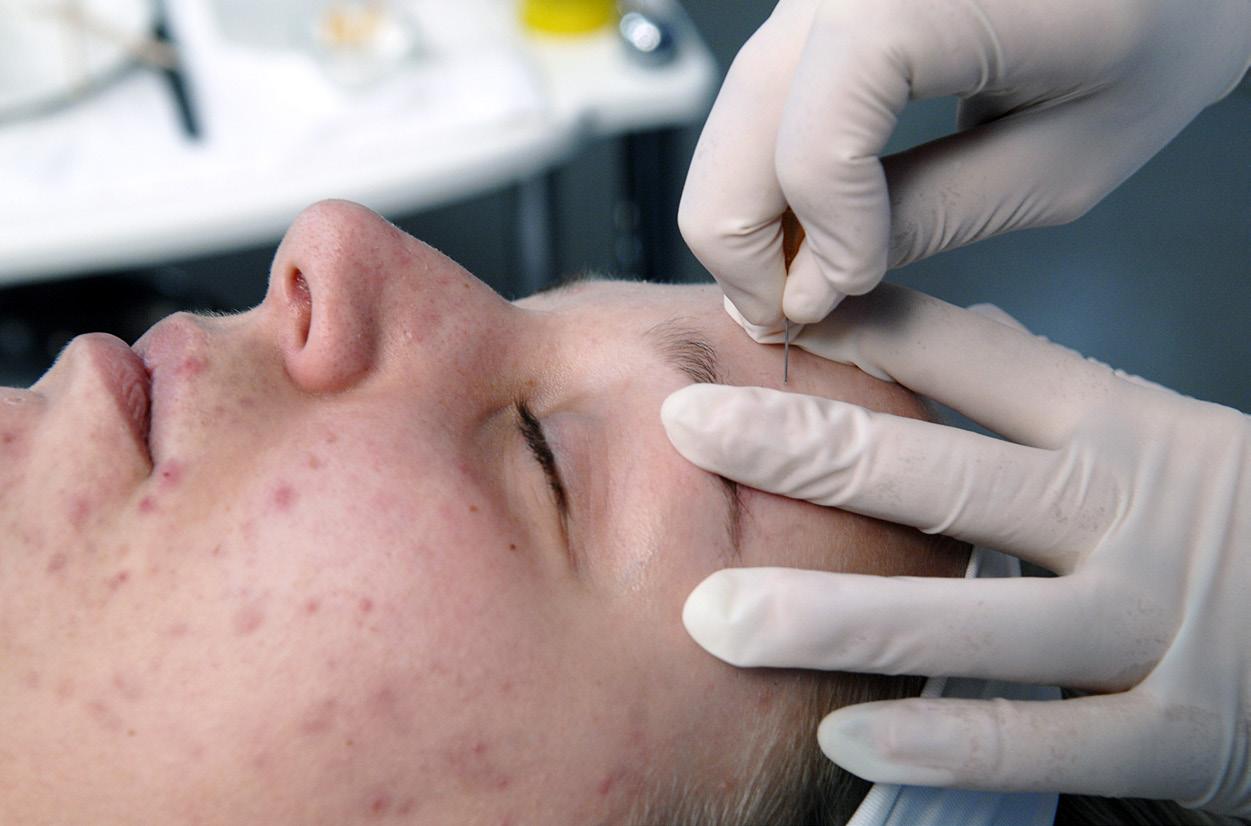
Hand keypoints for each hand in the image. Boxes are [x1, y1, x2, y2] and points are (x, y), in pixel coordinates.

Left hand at [661, 285, 1250, 814]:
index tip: (758, 314)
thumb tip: (920, 321)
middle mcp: (1126, 512)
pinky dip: (939, 740)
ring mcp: (1148, 622)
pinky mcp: (1171, 729)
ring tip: (719, 615)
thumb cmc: (1218, 521)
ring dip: (835, 618)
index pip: (973, 360)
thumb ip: (1035, 392)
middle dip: (809, 449)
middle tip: (690, 427)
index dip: (861, 332)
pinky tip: (841, 735)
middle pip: (947, 474)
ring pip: (973, 616)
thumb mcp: (1144, 435)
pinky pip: (1038, 736)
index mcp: (1117, 425)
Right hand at [678, 0, 1250, 331]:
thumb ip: (931, 220)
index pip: (818, 127)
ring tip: (811, 276)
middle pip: (738, 133)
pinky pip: (755, 108)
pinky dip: (766, 180)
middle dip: (748, 248)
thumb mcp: (1061, 163)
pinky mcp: (815, 12)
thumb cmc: (1151, 37)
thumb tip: (817, 284)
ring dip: (751, 218)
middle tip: (793, 315)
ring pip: (728, 125)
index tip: (851, 286)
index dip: (824, 225)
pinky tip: (815, 224)